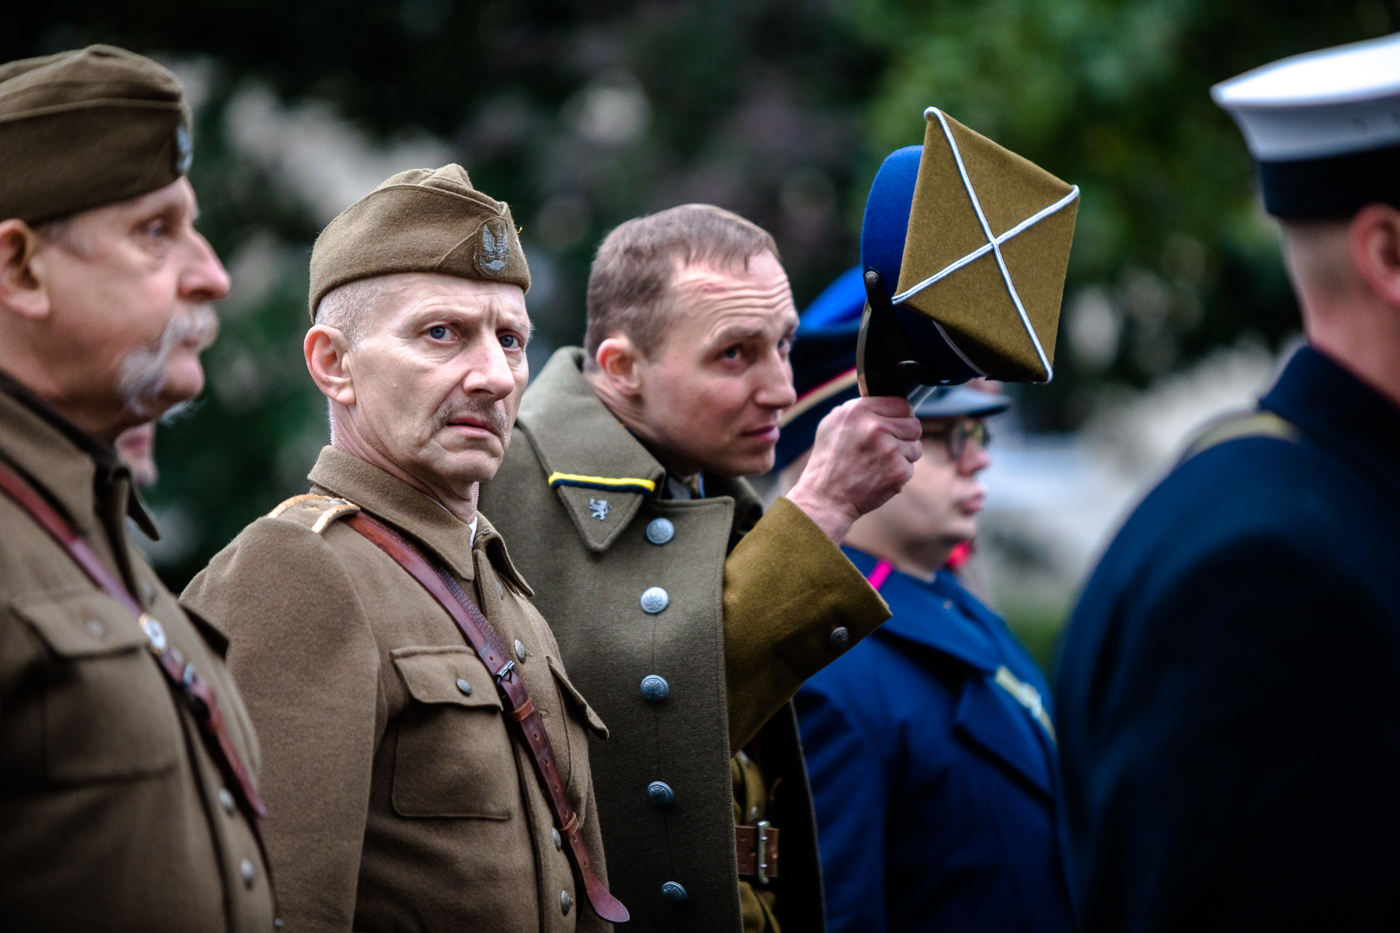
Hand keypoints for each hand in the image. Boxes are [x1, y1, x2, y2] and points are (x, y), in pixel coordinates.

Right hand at [783, 396, 921, 543]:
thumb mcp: (832, 424)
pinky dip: (898, 474)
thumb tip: (882, 402)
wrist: (825, 498)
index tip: (893, 426)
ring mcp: (889, 449)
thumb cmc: (828, 462)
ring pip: (916, 447)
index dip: (900, 416)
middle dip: (905, 436)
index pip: (901, 403)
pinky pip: (911, 467)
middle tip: (888, 448)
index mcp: (859, 410)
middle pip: (914, 424)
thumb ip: (857, 409)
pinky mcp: (898, 471)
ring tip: (880, 464)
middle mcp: (876, 427)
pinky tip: (879, 477)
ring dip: (903, 456)